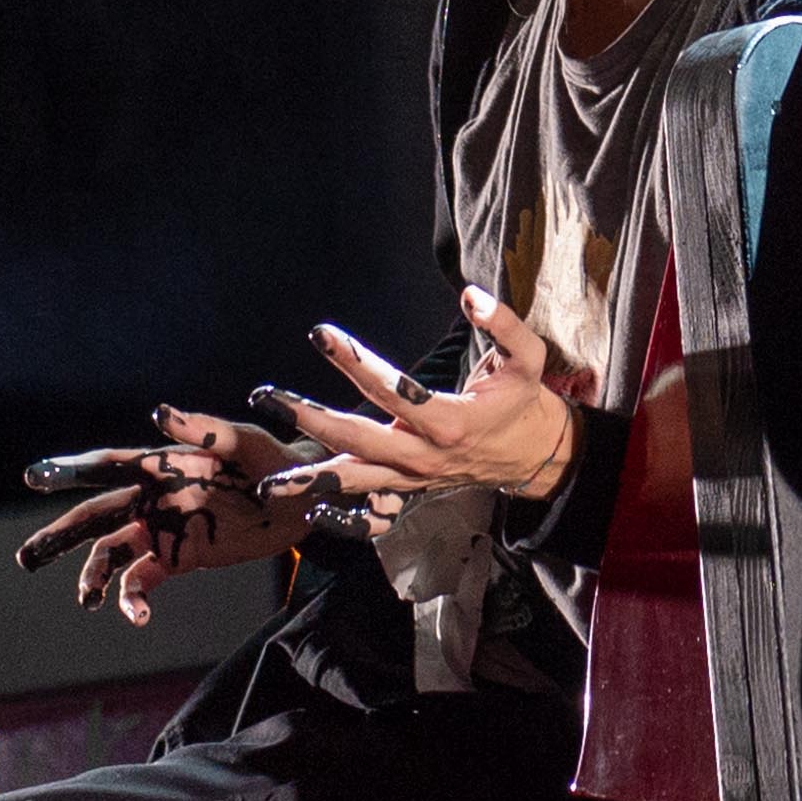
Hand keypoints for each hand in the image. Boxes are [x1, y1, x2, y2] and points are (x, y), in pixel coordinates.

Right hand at [26, 412, 297, 623]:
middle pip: (95, 516)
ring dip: (92, 576)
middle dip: (59, 534)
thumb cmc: (276, 461)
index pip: (108, 466)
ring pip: (111, 552)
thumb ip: (206, 430)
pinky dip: (132, 598)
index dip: (70, 470)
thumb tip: (159, 414)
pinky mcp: (180, 557)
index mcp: (163, 464)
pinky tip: (137, 616)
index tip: (34, 476)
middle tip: (25, 557)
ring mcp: (164, 529)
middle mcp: (154, 497)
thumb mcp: (246, 442)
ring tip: (87, 599)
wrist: (303, 502)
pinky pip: (142, 579)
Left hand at [257, 293, 581, 514]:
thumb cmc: (524, 402)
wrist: (534, 456)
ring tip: (268, 481)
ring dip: (311, 477)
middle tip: (267, 398)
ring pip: (355, 480)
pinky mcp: (407, 487)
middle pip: (358, 439)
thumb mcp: (528, 359)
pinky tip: (302, 501)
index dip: (355, 361)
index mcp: (450, 422)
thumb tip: (470, 294)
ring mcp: (413, 477)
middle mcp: (425, 455)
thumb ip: (504, 325)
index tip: (321, 334)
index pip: (392, 390)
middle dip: (310, 419)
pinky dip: (336, 506)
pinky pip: (367, 503)